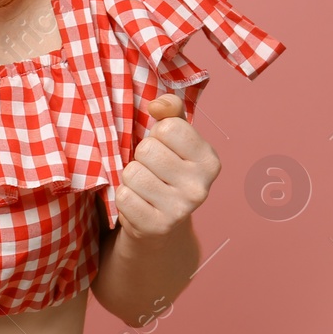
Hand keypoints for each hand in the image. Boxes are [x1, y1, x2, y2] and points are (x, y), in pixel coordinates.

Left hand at [115, 94, 218, 243]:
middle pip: (147, 149)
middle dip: (141, 157)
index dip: (157, 134)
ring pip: (132, 173)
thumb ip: (170, 111)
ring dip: (130, 178)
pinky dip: (123, 197)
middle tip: (151, 171)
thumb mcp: (173, 137)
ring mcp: (180, 210)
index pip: (168, 127)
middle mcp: (200, 187)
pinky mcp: (157, 227)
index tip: (164, 148)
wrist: (161, 225)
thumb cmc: (165, 170)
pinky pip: (123, 197)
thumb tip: (156, 106)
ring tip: (143, 187)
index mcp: (209, 160)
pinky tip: (138, 203)